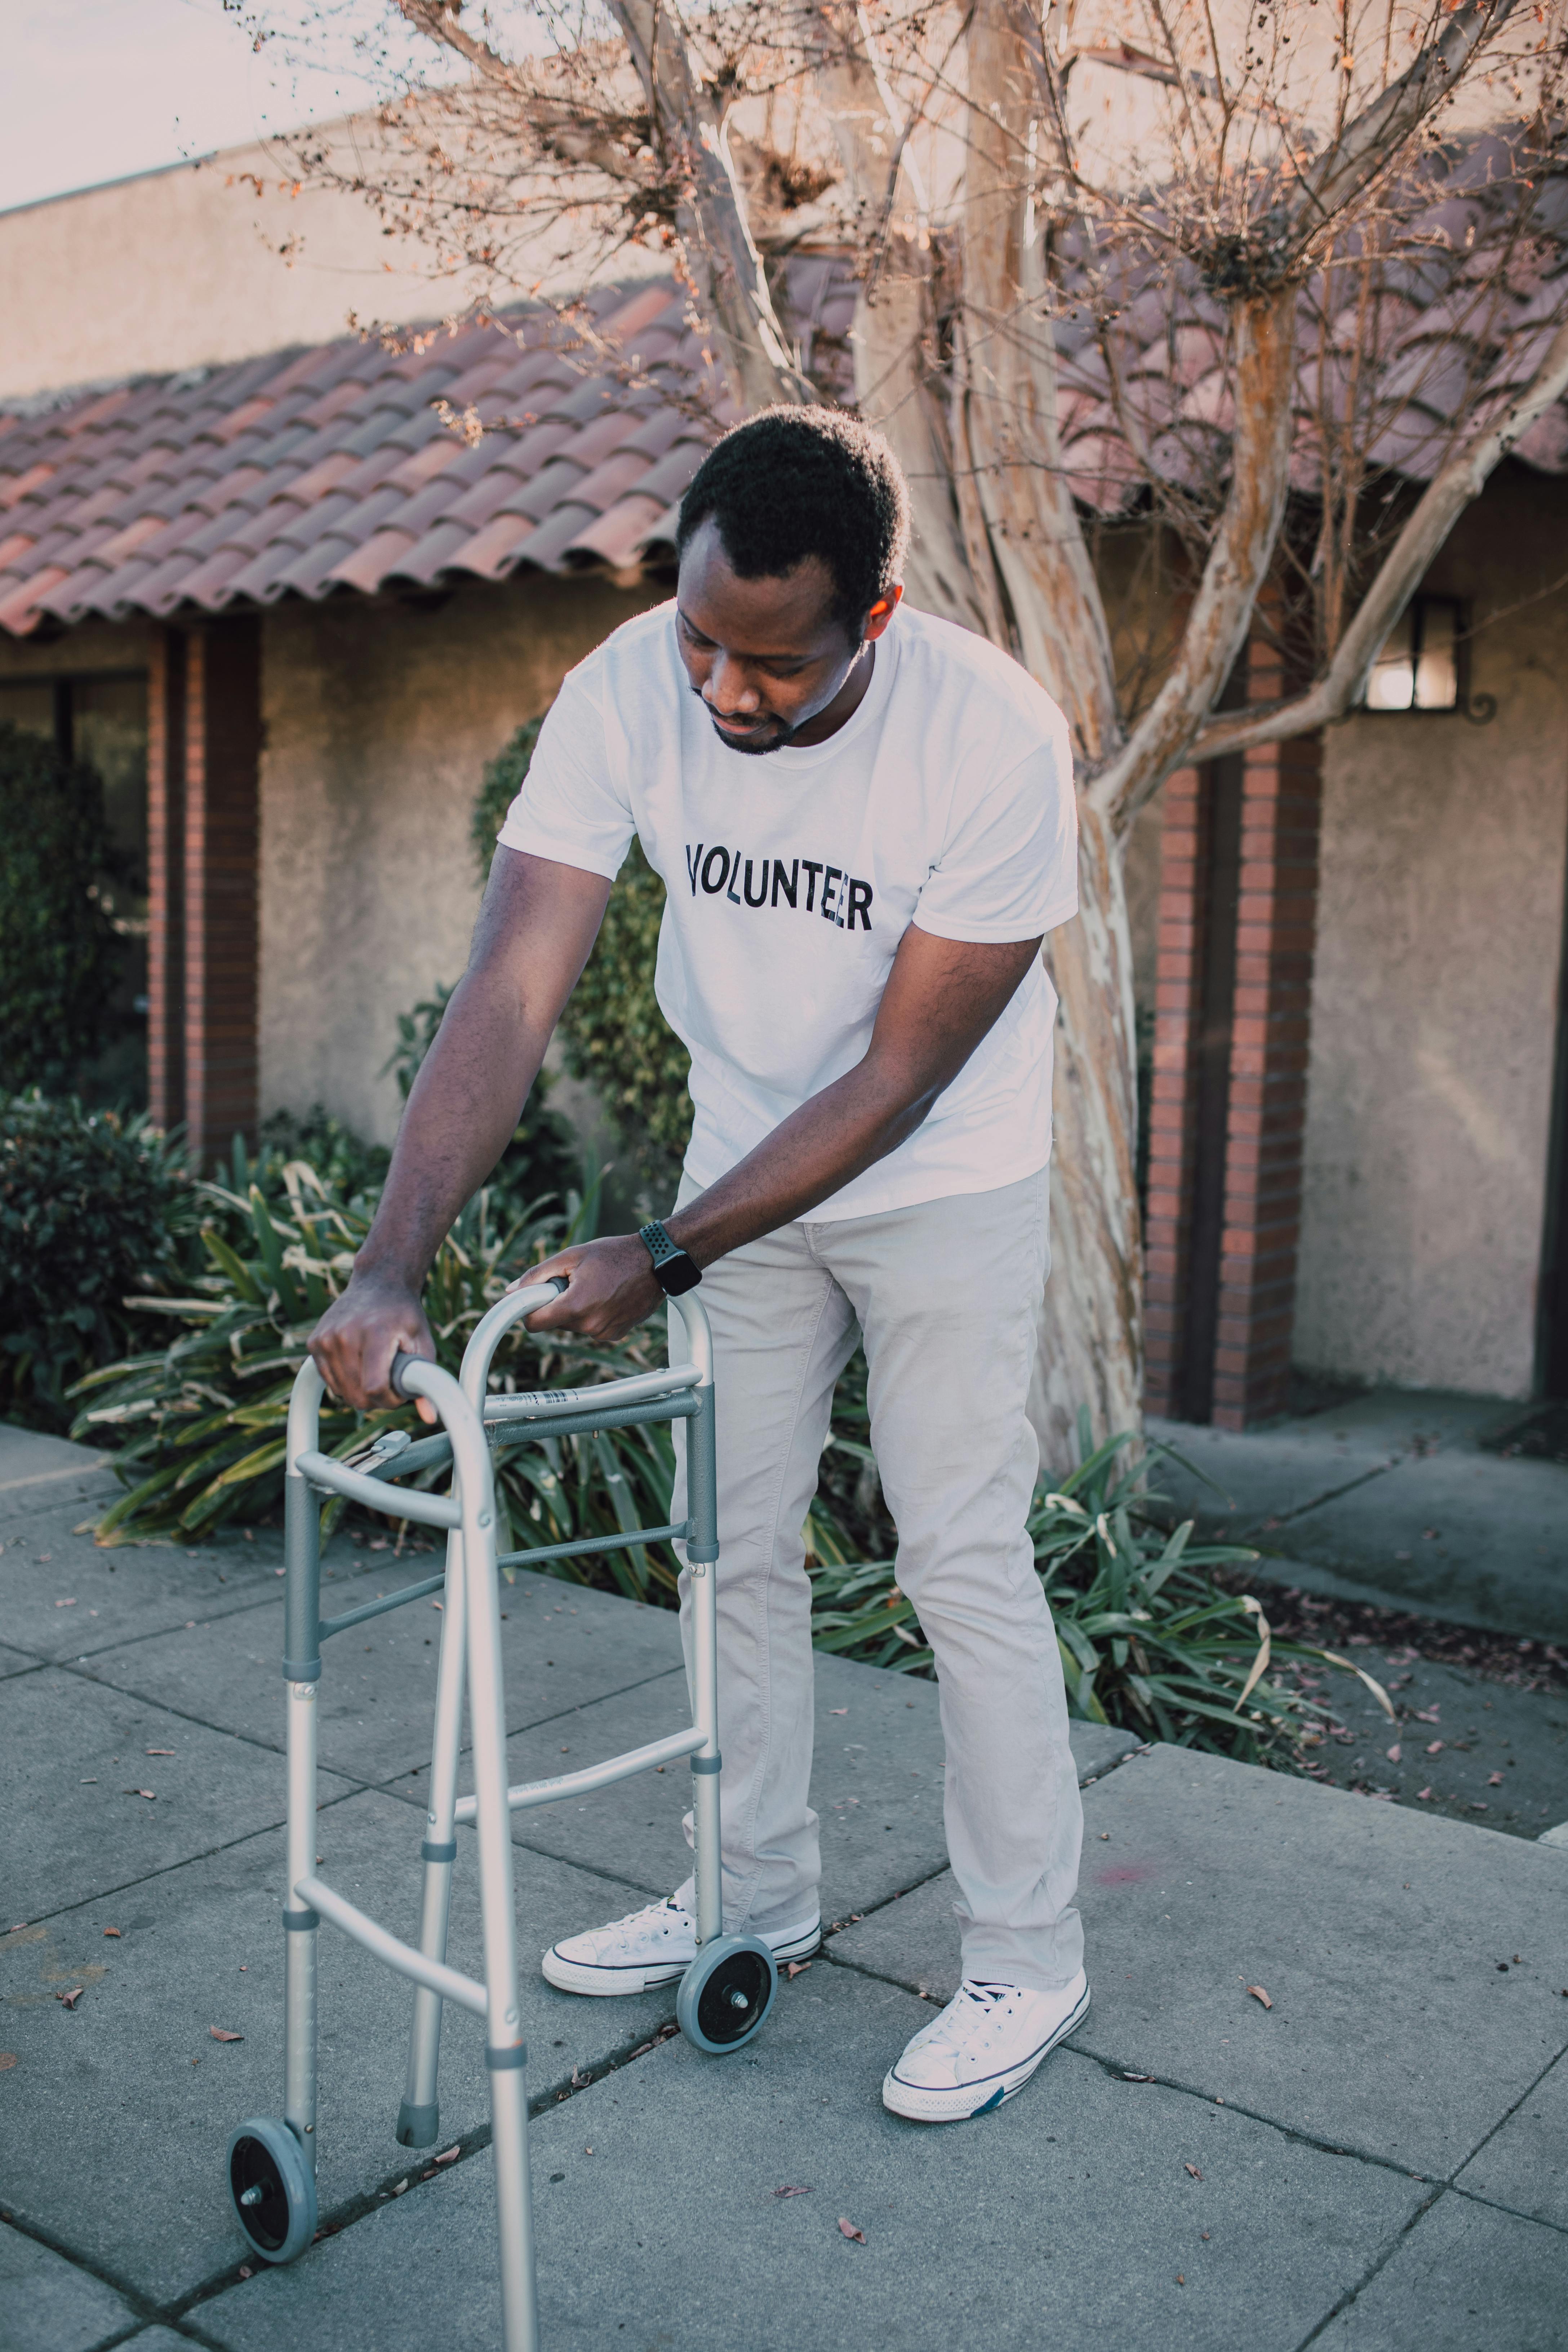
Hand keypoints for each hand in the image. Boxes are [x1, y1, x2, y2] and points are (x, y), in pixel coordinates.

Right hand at [308, 1268, 438, 1421]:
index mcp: (375, 1333)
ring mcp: (325, 1338)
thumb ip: (426, 1381)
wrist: (378, 1283)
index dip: (390, 1399)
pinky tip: (359, 1363)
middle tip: (391, 1381)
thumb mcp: (423, 1343)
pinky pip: (329, 1380)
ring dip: (361, 1390)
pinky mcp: (314, 1341)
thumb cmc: (404, 1315)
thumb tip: (429, 1417)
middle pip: (357, 1395)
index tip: (400, 1392)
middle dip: (377, 1398)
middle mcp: (344, 1335)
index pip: (374, 1387)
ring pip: (342, 1392)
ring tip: (376, 1368)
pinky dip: (345, 1381)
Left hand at [511, 1234, 663, 1343]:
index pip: (534, 1324)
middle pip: (555, 1322)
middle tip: (576, 1281)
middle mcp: (591, 1326)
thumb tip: (512, 1290)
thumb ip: (538, 1274)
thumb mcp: (571, 1256)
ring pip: (575, 1325)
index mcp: (576, 1307)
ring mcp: (605, 1333)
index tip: (534, 1296)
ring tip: (596, 1285)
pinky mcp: (617, 1334)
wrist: (656, 1261)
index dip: (529, 1309)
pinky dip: (594, 1313)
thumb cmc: (615, 1255)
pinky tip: (608, 1295)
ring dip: (577, 1308)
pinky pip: (593, 1327)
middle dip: (558, 1302)